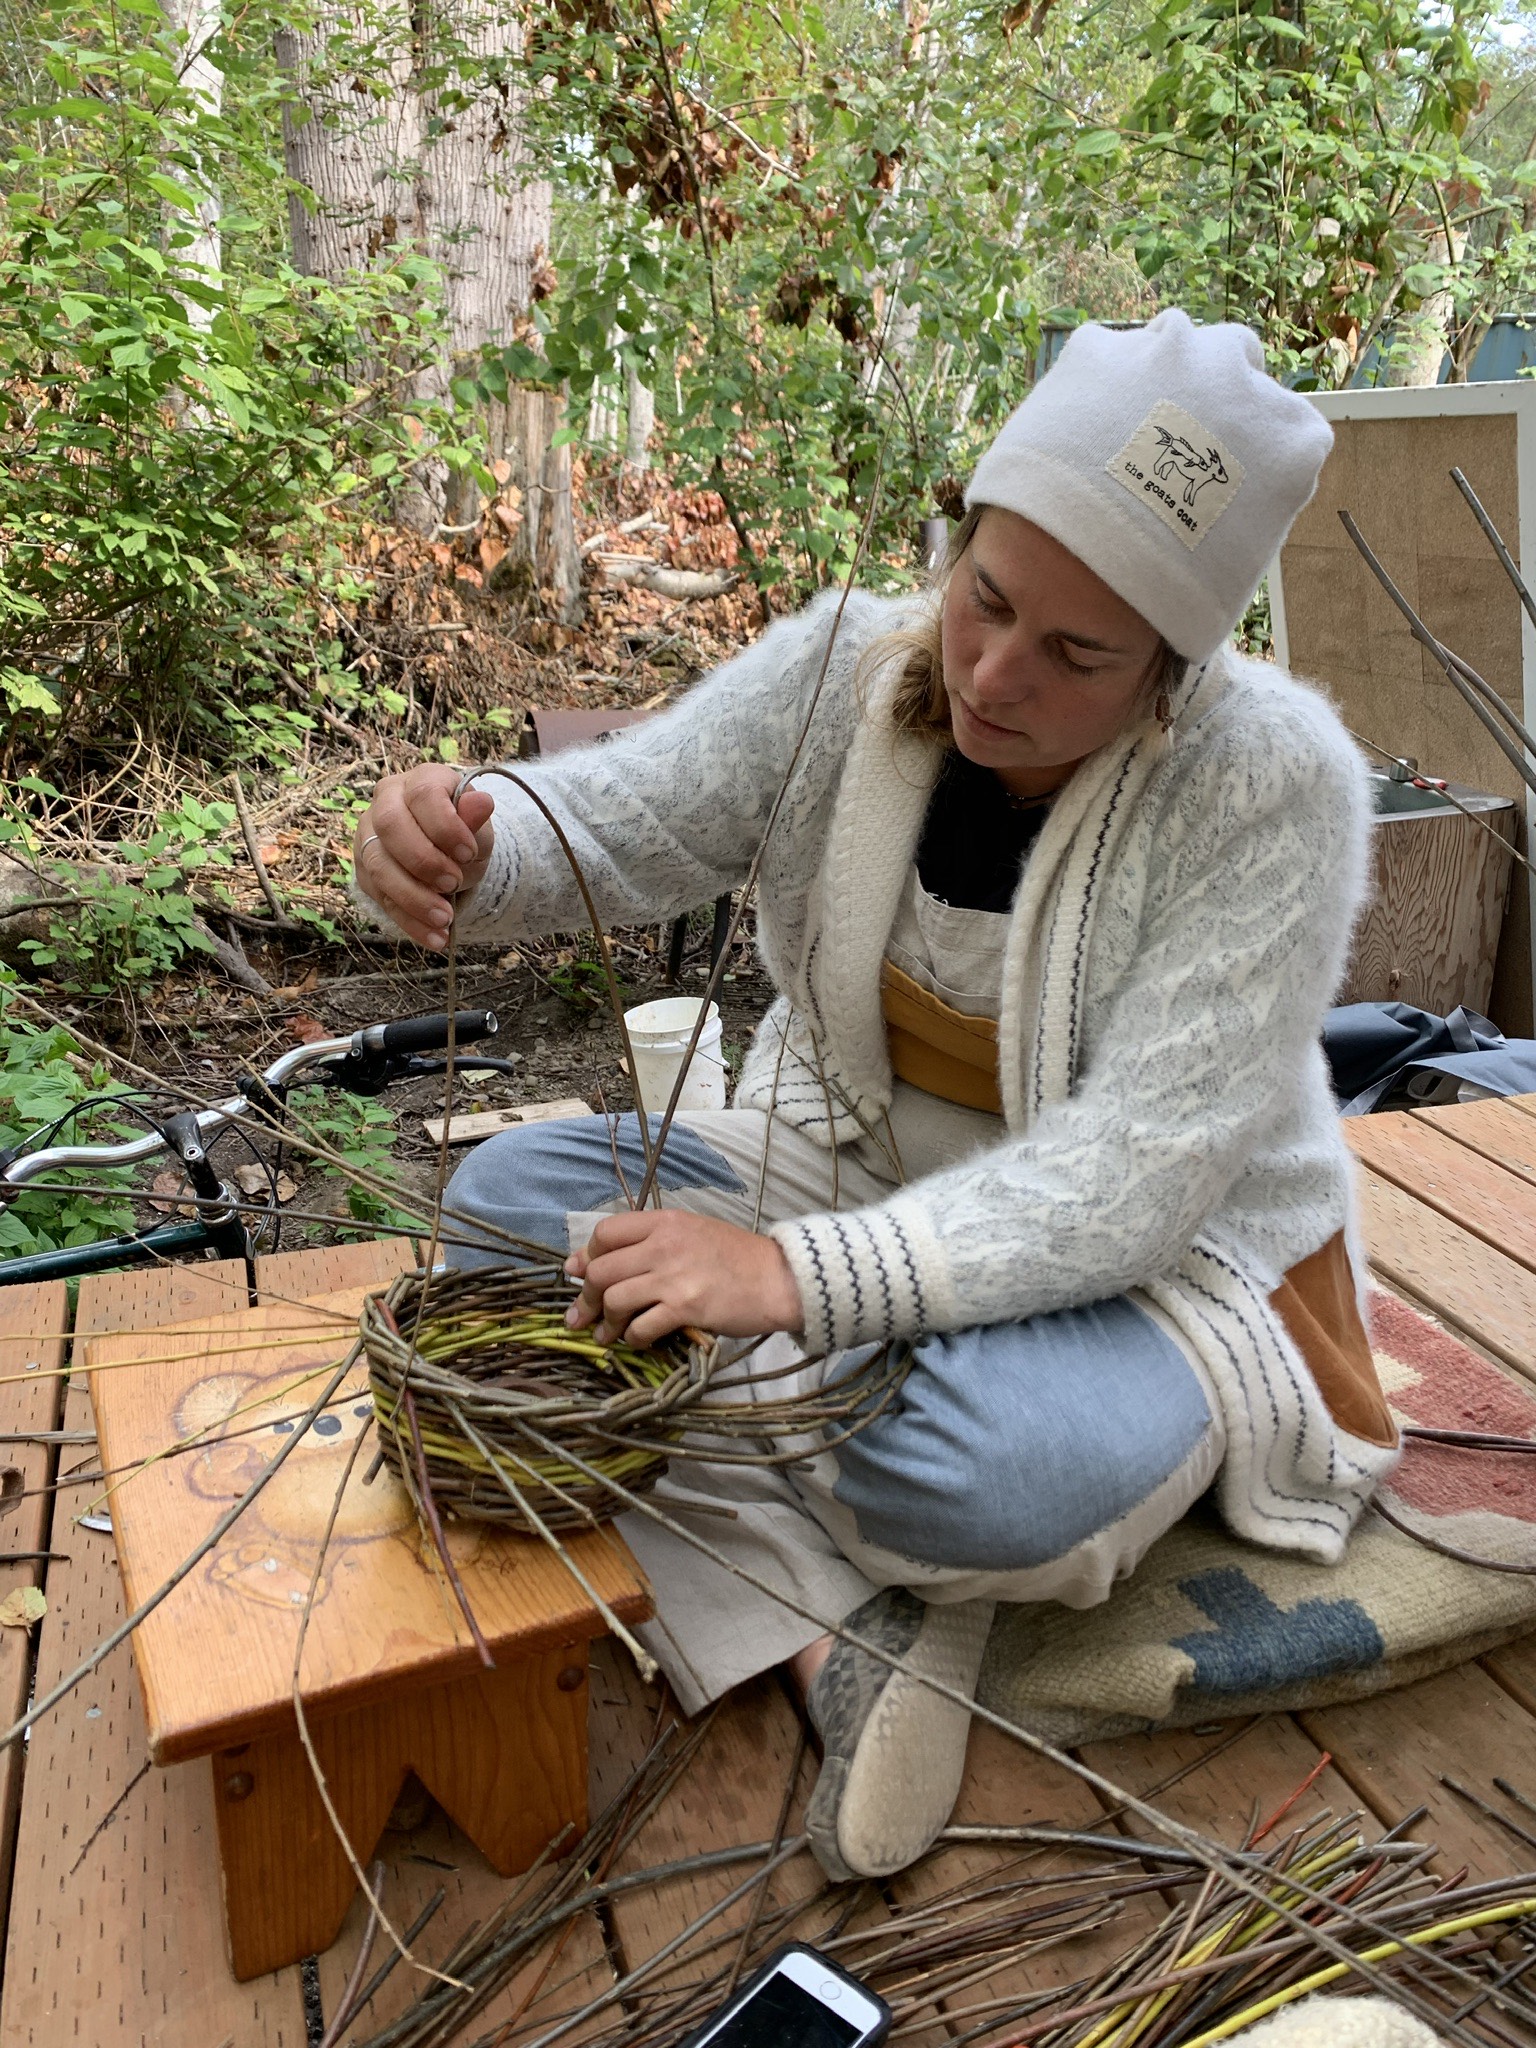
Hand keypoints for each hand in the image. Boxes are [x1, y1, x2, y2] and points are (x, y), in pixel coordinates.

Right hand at [354, 764, 495, 949]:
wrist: (448, 857)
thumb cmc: (463, 835)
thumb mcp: (478, 829)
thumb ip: (475, 820)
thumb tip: (482, 802)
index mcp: (419, 782)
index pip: (423, 795)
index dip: (445, 826)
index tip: (469, 853)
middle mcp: (385, 802)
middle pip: (391, 826)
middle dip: (424, 861)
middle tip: (454, 884)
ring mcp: (368, 836)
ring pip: (379, 865)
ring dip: (413, 897)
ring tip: (445, 919)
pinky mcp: (363, 870)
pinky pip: (380, 898)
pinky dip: (409, 921)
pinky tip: (435, 937)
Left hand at [564, 1210, 803, 1346]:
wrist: (779, 1278)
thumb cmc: (737, 1257)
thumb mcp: (693, 1232)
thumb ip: (650, 1241)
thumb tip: (601, 1259)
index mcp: (665, 1222)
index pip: (605, 1233)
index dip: (586, 1256)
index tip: (579, 1274)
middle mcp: (663, 1244)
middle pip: (601, 1270)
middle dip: (587, 1298)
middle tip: (584, 1316)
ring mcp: (673, 1276)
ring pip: (614, 1299)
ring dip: (606, 1322)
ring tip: (608, 1334)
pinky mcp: (685, 1307)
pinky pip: (640, 1326)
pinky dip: (633, 1338)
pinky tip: (639, 1340)